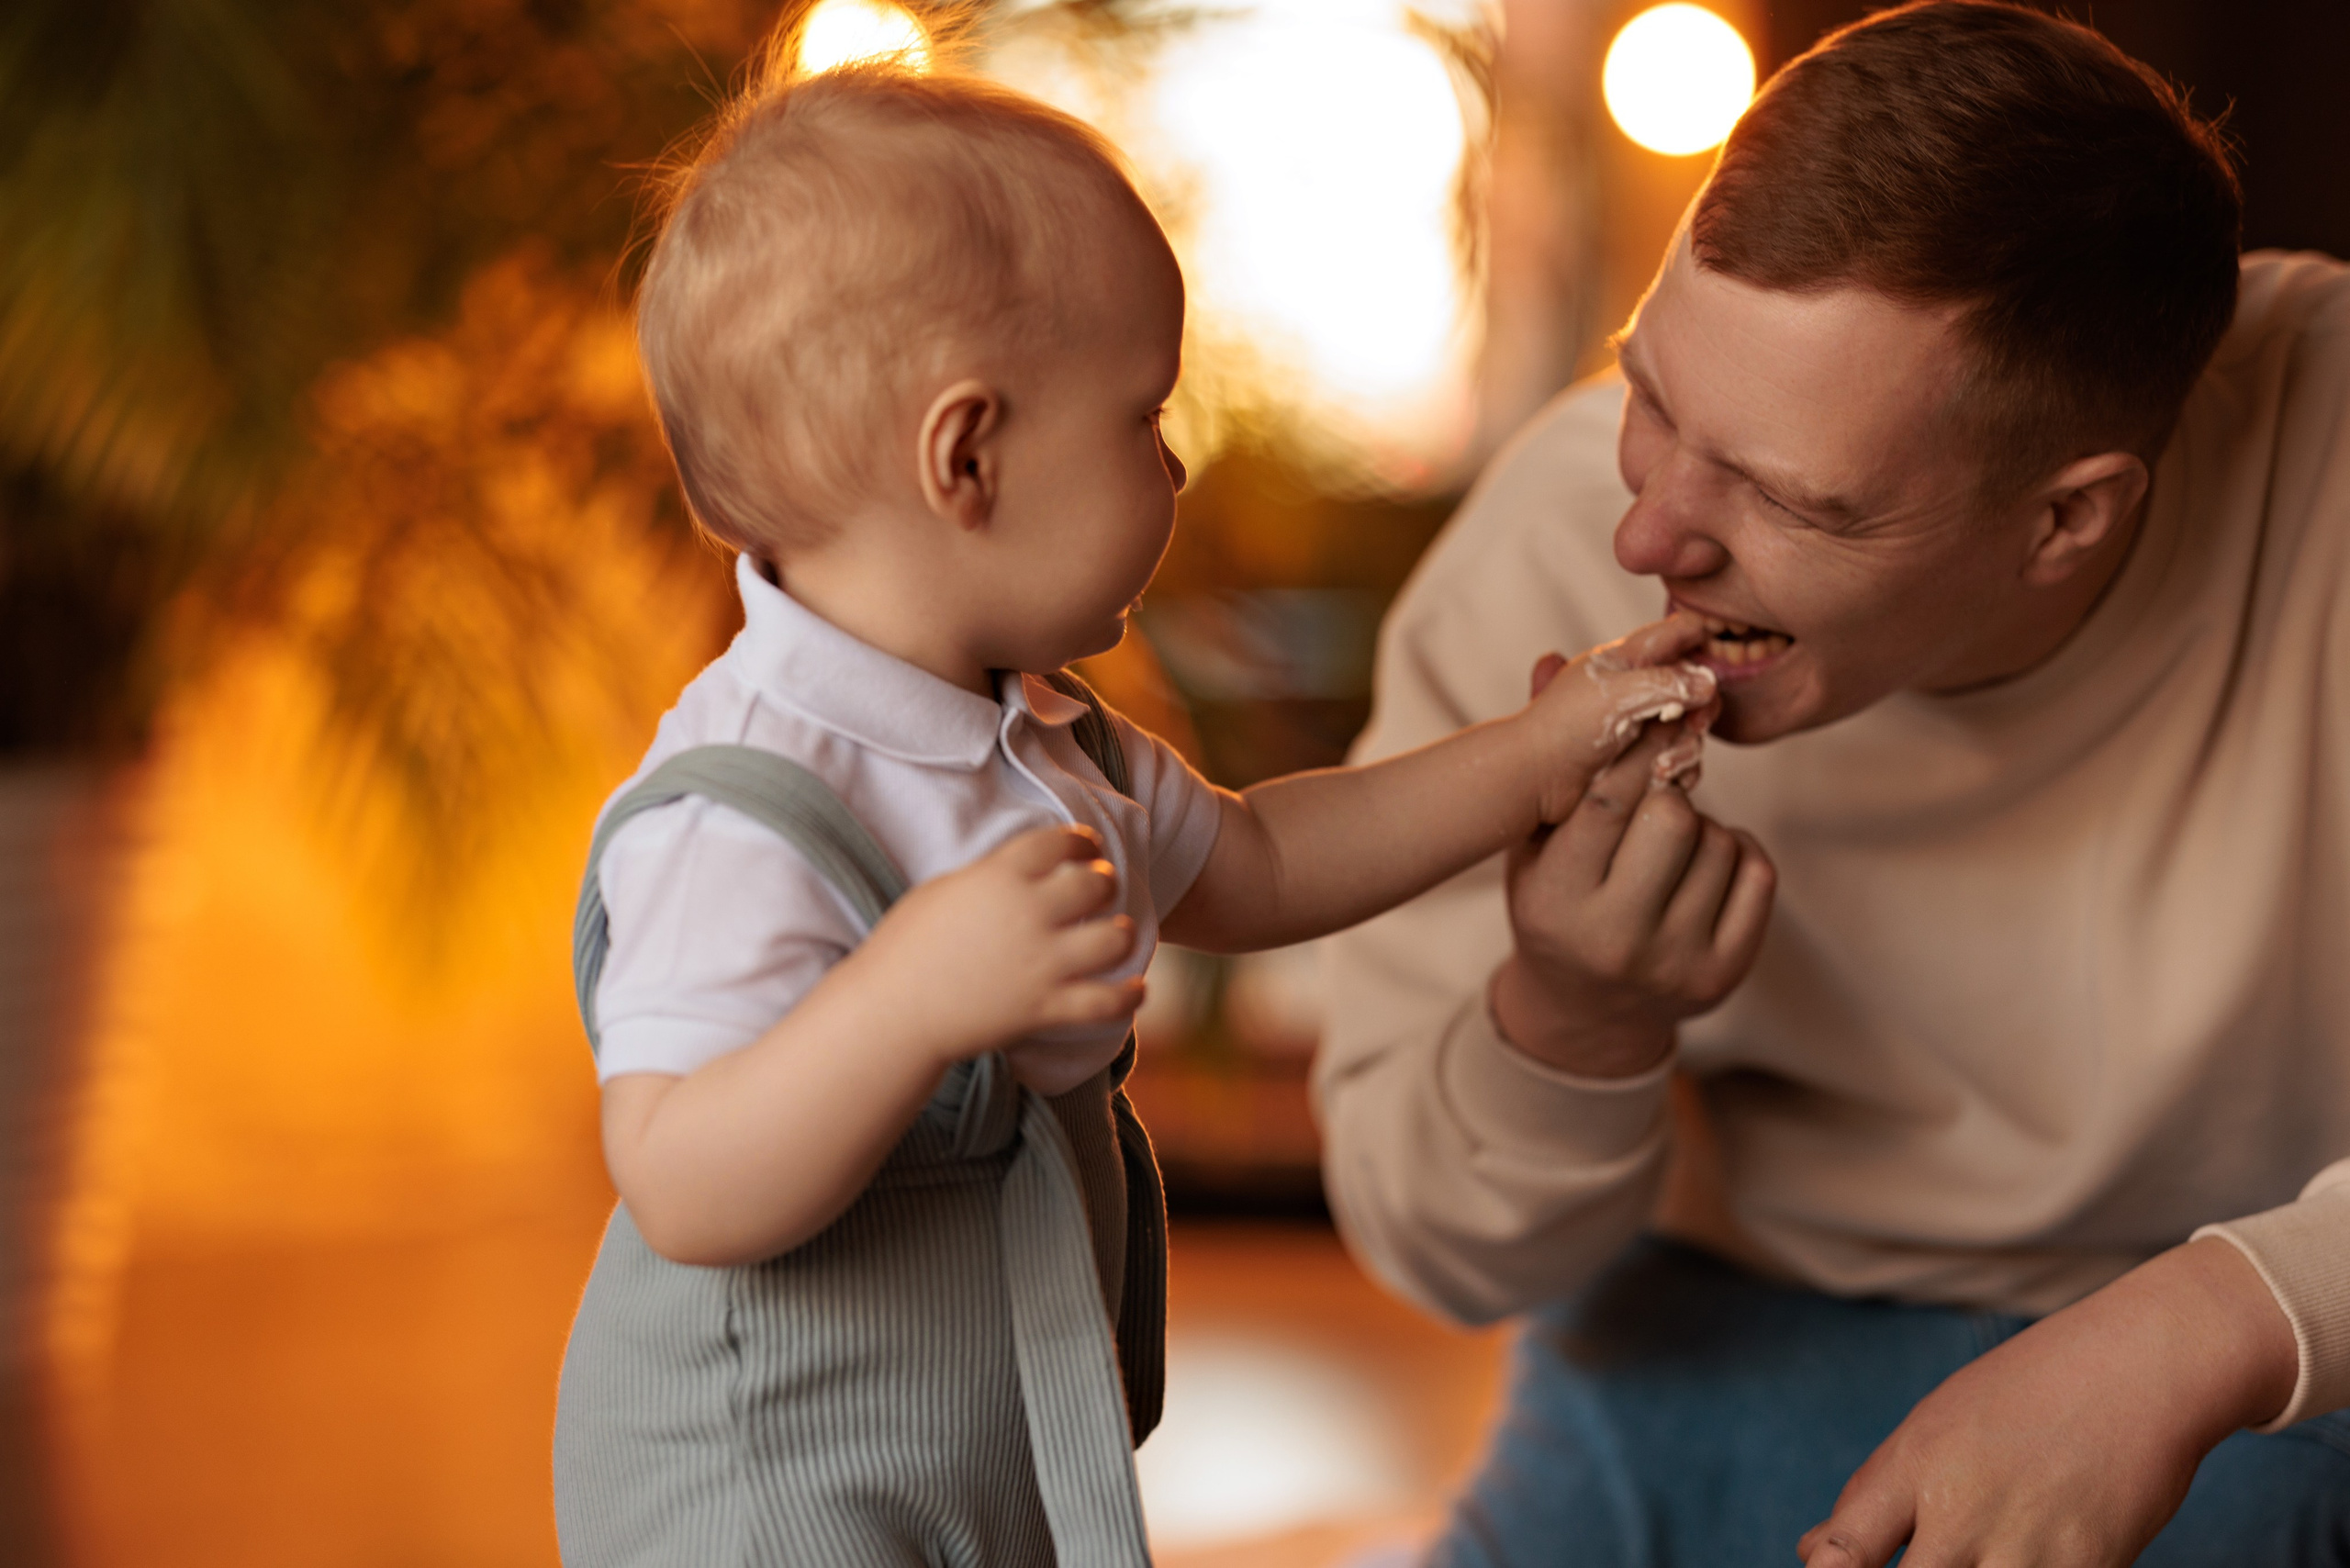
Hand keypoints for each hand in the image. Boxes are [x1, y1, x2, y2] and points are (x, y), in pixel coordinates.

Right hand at [843, 824, 1140, 1067]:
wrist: (890, 1012)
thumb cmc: (904, 947)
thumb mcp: (944, 891)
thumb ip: (992, 877)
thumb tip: (1026, 872)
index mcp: (999, 876)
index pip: (1060, 843)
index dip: (1083, 843)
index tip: (1088, 849)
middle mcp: (1028, 914)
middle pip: (1096, 885)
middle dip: (1104, 884)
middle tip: (1100, 891)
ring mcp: (1041, 963)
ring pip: (1114, 940)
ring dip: (1120, 934)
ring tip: (1113, 936)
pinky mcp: (1044, 1008)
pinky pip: (1107, 1002)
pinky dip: (1130, 996)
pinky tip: (1136, 988)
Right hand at [1490, 713, 1774, 1077]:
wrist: (1588, 1012)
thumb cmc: (1556, 905)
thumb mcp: (1532, 843)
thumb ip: (1550, 759)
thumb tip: (1550, 659)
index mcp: (1556, 900)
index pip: (1606, 800)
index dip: (1632, 749)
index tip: (1647, 722)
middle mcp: (1614, 939)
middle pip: (1673, 815)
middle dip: (1668, 790)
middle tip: (1657, 792)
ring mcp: (1674, 963)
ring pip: (1718, 840)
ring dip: (1701, 825)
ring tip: (1669, 845)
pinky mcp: (1723, 973)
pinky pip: (1756, 871)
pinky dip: (1736, 852)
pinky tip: (1703, 866)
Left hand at [1518, 615, 1719, 824]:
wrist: (1532, 780)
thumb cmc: (1563, 730)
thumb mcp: (1616, 695)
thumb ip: (1667, 682)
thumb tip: (1710, 682)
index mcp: (1626, 657)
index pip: (1678, 632)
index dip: (1707, 637)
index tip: (1723, 660)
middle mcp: (1637, 686)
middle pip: (1694, 683)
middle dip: (1702, 705)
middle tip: (1694, 726)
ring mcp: (1640, 722)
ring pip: (1689, 725)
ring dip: (1685, 746)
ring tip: (1660, 767)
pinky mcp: (1640, 756)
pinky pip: (1677, 756)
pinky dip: (1676, 768)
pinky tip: (1661, 778)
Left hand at [1799, 1237, 2299, 1567]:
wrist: (2138, 1365)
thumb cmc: (2028, 1390)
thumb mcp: (1935, 1422)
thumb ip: (1875, 1495)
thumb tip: (1814, 1552)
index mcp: (1914, 1467)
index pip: (1844, 1552)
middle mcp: (1962, 1512)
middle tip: (1929, 1561)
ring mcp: (2026, 1547)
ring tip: (1978, 1557)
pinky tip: (2031, 1555)